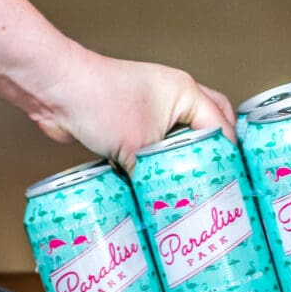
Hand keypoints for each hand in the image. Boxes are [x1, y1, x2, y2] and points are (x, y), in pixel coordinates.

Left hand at [28, 45, 235, 169]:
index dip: (228, 153)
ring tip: (192, 181)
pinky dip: (159, 156)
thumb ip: (156, 175)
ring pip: (180, 133)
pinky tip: (157, 177)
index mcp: (186, 91)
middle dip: (215, 149)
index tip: (233, 179)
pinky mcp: (130, 118)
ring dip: (185, 153)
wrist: (57, 91)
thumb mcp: (136, 147)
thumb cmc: (100, 101)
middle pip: (208, 122)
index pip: (220, 124)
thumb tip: (162, 201)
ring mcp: (151, 104)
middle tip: (220, 176)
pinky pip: (155, 140)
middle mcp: (173, 94)